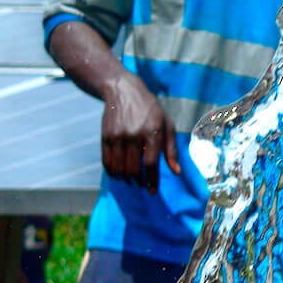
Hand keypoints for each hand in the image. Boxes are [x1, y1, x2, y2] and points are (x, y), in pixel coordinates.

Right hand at [99, 71, 180, 191]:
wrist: (123, 90)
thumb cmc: (150, 109)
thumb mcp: (167, 124)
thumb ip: (171, 149)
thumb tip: (176, 172)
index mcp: (152, 132)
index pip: (151, 164)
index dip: (152, 181)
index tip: (153, 191)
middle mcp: (134, 135)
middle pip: (133, 169)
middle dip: (138, 182)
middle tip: (142, 185)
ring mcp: (117, 136)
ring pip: (118, 168)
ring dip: (125, 180)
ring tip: (131, 181)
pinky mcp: (105, 136)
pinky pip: (107, 162)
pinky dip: (112, 172)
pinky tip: (118, 174)